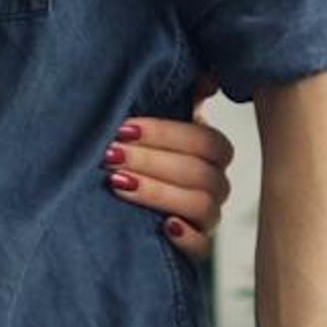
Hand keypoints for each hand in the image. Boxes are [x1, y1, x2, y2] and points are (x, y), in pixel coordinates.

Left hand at [107, 103, 237, 259]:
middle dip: (151, 161)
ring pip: (202, 205)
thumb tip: (208, 78)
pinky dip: (186, 237)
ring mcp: (208, 218)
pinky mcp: (197, 249)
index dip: (166, 134)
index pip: (206, 140)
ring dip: (158, 192)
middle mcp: (216, 184)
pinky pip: (203, 248)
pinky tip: (164, 227)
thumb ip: (184, 96)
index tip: (124, 129)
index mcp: (213, 152)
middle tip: (110, 155)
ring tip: (118, 183)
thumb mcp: (158, 122)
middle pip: (200, 172)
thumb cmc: (143, 154)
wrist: (126, 206)